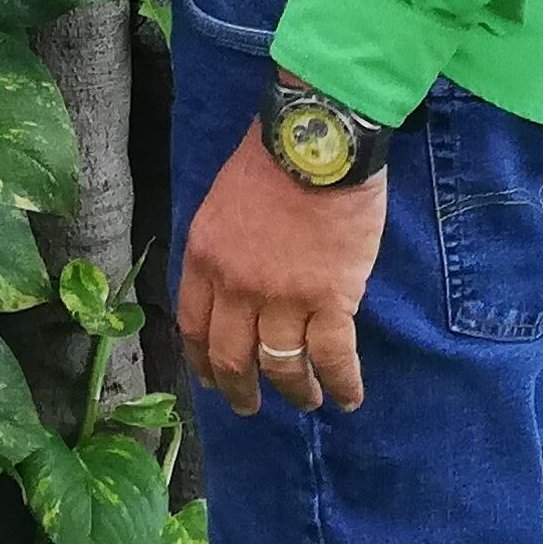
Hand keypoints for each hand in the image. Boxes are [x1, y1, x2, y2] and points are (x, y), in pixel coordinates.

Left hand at [176, 120, 383, 416]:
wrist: (315, 139)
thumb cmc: (271, 160)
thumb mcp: (222, 202)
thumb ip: (221, 249)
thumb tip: (228, 288)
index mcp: (206, 256)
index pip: (195, 326)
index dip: (204, 361)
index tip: (213, 379)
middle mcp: (237, 285)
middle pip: (232, 356)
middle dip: (240, 389)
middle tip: (250, 404)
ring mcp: (283, 296)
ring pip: (281, 366)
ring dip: (294, 391)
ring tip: (306, 400)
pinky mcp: (330, 299)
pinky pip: (333, 359)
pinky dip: (341, 385)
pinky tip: (348, 397)